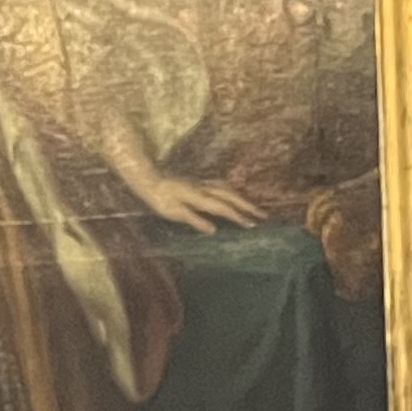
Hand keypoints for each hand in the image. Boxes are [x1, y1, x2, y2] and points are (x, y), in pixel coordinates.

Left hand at [134, 169, 265, 230]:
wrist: (148, 179)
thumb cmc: (159, 199)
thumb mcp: (174, 213)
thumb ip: (194, 220)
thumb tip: (213, 231)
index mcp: (199, 197)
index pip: (224, 208)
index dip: (239, 217)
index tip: (252, 225)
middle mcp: (204, 188)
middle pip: (231, 196)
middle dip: (248, 206)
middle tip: (263, 216)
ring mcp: (202, 183)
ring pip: (228, 189)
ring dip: (242, 198)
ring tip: (253, 208)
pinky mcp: (199, 181)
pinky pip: (221, 185)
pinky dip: (232, 191)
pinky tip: (234, 195)